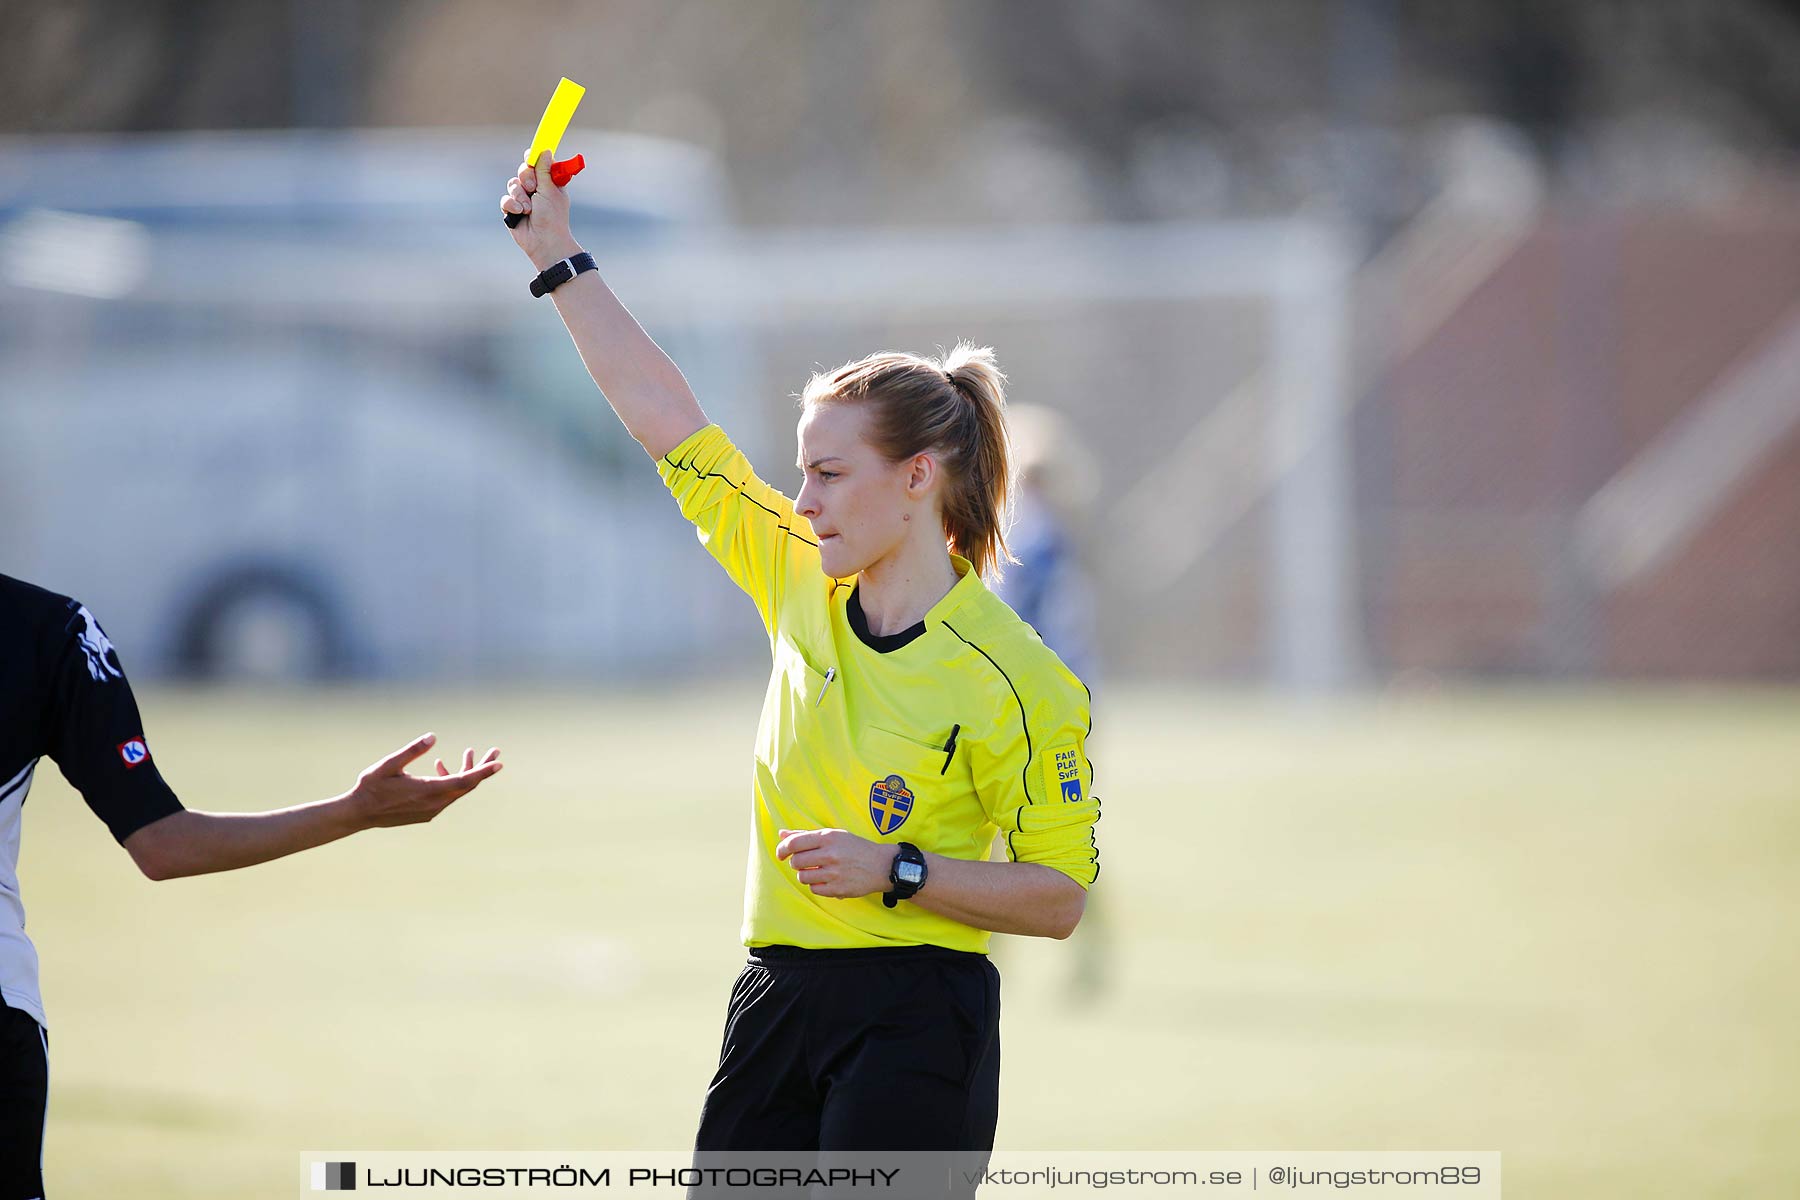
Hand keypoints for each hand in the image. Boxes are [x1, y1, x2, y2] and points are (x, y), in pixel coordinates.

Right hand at [346, 733, 501, 829]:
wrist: (358, 814)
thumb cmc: (371, 787)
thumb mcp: (388, 765)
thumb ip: (411, 751)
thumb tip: (433, 737)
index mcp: (428, 791)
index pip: (464, 781)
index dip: (483, 771)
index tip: (499, 763)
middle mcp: (434, 804)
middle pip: (467, 785)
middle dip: (482, 768)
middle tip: (495, 752)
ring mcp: (431, 811)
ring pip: (457, 791)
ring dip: (466, 772)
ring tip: (469, 752)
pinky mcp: (426, 814)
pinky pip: (447, 796)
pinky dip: (451, 781)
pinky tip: (440, 767)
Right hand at [502, 150, 582, 270]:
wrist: (544, 241)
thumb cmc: (553, 217)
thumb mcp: (550, 190)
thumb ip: (544, 170)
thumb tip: (545, 150)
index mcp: (548, 182)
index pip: (538, 163)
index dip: (533, 158)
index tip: (530, 157)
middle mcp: (535, 189)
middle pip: (523, 170)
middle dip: (526, 177)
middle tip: (532, 187)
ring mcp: (522, 199)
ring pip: (512, 184)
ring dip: (520, 195)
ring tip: (528, 208)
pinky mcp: (512, 210)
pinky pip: (505, 199)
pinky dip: (512, 205)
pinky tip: (520, 213)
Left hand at [776, 828, 895, 899]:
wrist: (881, 865)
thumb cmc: (855, 848)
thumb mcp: (834, 835)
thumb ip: (806, 835)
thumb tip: (782, 833)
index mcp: (828, 838)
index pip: (794, 843)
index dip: (782, 849)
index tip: (781, 854)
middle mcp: (830, 854)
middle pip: (796, 862)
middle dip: (796, 863)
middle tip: (805, 862)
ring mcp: (834, 873)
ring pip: (802, 877)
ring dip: (805, 875)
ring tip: (816, 871)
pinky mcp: (838, 889)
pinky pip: (814, 889)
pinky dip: (816, 885)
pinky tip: (826, 880)